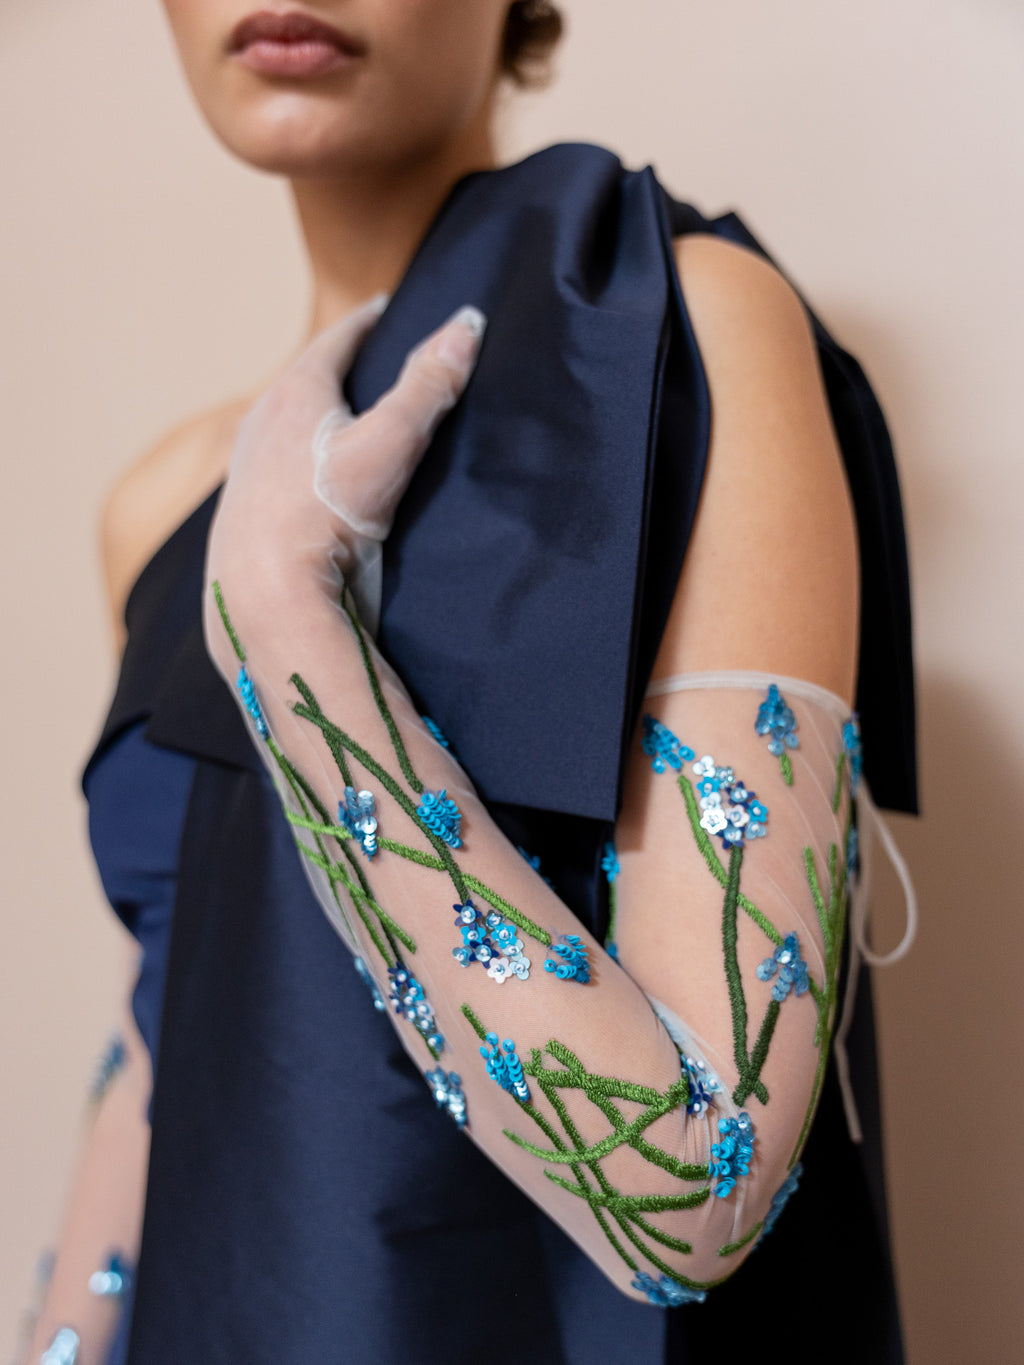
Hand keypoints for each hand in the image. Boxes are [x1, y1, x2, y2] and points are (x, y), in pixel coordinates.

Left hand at [206, 297, 485, 619]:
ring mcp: (244, 467)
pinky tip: (305, 479)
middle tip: (362, 358)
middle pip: (303, 379)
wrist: (264, 590)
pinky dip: (294, 458)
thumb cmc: (328, 512)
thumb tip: (467, 324)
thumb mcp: (392, 444)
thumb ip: (428, 386)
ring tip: (334, 417)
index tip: (379, 309)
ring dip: (310, 415)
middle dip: (335, 367)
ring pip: (281, 424)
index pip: (334, 342)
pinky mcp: (241, 509)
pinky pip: (271, 466)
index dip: (363, 325)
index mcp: (295, 393)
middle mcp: (260, 421)